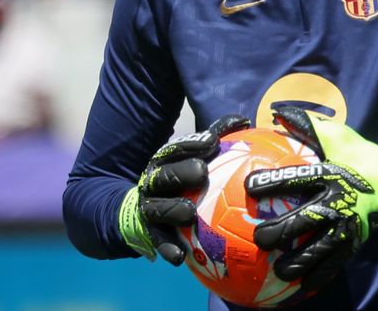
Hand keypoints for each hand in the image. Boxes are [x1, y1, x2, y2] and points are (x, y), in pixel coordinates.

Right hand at [119, 114, 250, 263]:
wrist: (134, 212)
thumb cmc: (177, 182)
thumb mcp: (188, 159)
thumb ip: (212, 141)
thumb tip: (244, 121)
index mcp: (164, 162)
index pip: (177, 148)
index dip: (193, 144)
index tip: (212, 141)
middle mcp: (153, 182)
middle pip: (165, 175)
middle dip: (181, 173)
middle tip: (202, 172)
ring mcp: (149, 207)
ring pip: (159, 208)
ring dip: (173, 210)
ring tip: (190, 213)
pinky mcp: (148, 233)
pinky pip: (158, 241)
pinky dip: (168, 248)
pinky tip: (179, 256)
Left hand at [244, 106, 377, 290]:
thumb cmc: (362, 155)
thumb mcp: (337, 135)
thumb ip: (306, 124)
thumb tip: (274, 110)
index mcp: (329, 175)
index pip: (296, 179)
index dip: (272, 182)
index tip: (250, 187)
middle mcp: (336, 203)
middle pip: (302, 221)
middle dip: (278, 233)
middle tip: (258, 239)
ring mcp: (346, 226)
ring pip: (317, 250)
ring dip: (296, 263)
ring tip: (279, 272)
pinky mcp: (355, 243)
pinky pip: (334, 264)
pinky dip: (318, 276)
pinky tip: (302, 287)